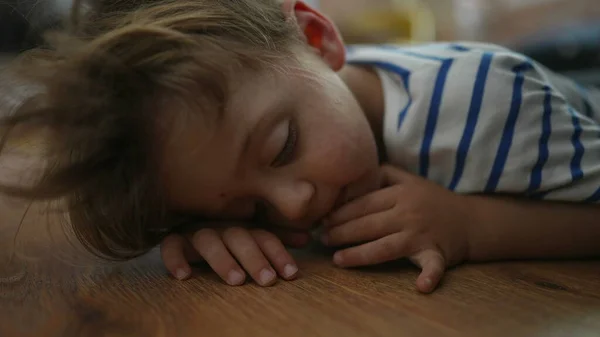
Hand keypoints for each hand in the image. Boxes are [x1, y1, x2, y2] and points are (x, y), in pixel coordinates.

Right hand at [160, 223, 310, 285]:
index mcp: (243, 226)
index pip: (264, 237)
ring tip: (237, 280)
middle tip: (267, 280)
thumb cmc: (227, 236)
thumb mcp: (252, 237)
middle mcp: (222, 226)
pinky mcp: (174, 239)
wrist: (184, 218)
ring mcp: (197, 231)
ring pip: (208, 240)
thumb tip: (307, 238)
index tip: (291, 274)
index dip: (278, 253)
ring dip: (223, 259)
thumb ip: (276, 239)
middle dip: (255, 258)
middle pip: (239, 238)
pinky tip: (184, 276)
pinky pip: (171, 246)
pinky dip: (176, 258)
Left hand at [321, 165, 470, 292]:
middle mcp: (409, 213)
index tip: (322, 220)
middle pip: (369, 225)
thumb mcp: (406, 179)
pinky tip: (421, 287)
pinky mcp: (437, 253)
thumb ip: (379, 175)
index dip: (340, 213)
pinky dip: (430, 276)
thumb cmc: (430, 199)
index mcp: (400, 194)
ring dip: (361, 254)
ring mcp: (422, 234)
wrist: (469, 219)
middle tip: (322, 240)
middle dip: (342, 233)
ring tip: (338, 260)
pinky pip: (433, 266)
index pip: (364, 204)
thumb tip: (348, 182)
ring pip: (386, 247)